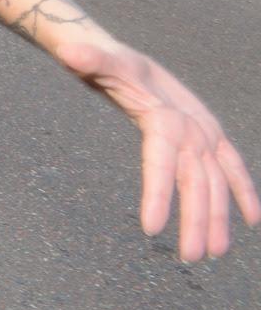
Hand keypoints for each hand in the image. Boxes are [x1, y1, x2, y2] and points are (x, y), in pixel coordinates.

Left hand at [56, 40, 259, 260]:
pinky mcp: (210, 134)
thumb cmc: (106, 61)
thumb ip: (86, 58)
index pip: (161, 160)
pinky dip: (243, 190)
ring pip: (214, 181)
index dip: (158, 192)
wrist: (124, 56)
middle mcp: (190, 125)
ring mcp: (204, 131)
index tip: (150, 228)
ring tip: (211, 252)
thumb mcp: (94, 59)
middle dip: (193, 219)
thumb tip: (66, 53)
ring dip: (216, 218)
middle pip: (193, 179)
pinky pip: (231, 165)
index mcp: (163, 114)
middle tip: (188, 255)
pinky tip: (250, 219)